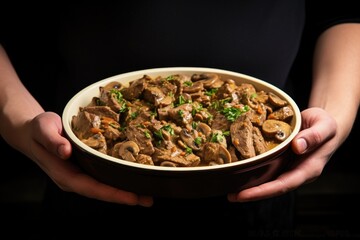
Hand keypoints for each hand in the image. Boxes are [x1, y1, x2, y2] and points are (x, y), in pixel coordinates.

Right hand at [27, 112, 152, 206]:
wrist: (32, 132)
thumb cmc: (37, 129)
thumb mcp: (43, 129)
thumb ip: (52, 140)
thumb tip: (65, 151)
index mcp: (64, 174)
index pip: (91, 188)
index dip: (112, 194)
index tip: (132, 198)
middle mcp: (74, 179)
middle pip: (102, 192)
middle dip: (125, 197)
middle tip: (148, 199)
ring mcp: (80, 176)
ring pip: (104, 187)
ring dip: (125, 191)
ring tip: (147, 194)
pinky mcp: (85, 169)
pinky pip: (103, 177)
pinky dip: (118, 181)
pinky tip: (132, 179)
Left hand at [227, 107, 337, 201]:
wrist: (324, 123)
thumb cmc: (326, 125)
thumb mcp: (324, 126)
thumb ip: (313, 136)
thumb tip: (297, 146)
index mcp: (308, 169)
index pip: (284, 185)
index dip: (263, 191)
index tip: (245, 194)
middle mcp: (296, 172)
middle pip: (273, 188)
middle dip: (252, 193)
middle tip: (231, 196)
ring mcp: (288, 167)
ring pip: (268, 180)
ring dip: (250, 185)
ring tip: (229, 187)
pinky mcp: (281, 160)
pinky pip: (266, 168)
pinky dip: (253, 171)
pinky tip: (239, 171)